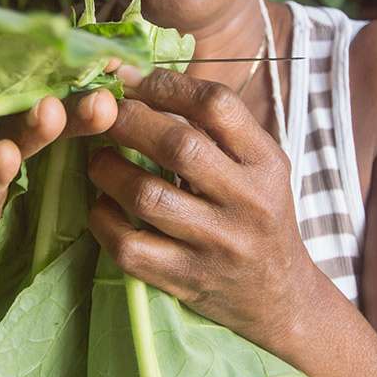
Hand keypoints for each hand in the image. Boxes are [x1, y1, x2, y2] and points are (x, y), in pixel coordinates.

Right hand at [0, 60, 121, 292]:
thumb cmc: (28, 187)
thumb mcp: (54, 150)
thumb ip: (77, 118)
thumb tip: (121, 88)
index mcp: (6, 108)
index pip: (41, 82)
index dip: (75, 72)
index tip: (113, 64)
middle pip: (25, 106)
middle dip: (63, 98)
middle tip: (99, 93)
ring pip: (0, 138)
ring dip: (27, 128)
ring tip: (51, 111)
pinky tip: (4, 156)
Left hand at [87, 66, 317, 349]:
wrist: (280, 297)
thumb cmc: (259, 214)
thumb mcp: (260, 165)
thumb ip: (217, 127)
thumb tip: (144, 79)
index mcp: (266, 162)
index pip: (217, 105)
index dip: (166, 85)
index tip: (132, 80)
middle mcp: (247, 201)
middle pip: (179, 145)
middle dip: (128, 120)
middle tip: (101, 113)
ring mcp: (217, 244)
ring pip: (147, 196)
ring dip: (108, 169)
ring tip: (95, 158)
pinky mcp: (187, 280)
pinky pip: (131, 247)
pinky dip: (104, 221)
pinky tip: (101, 206)